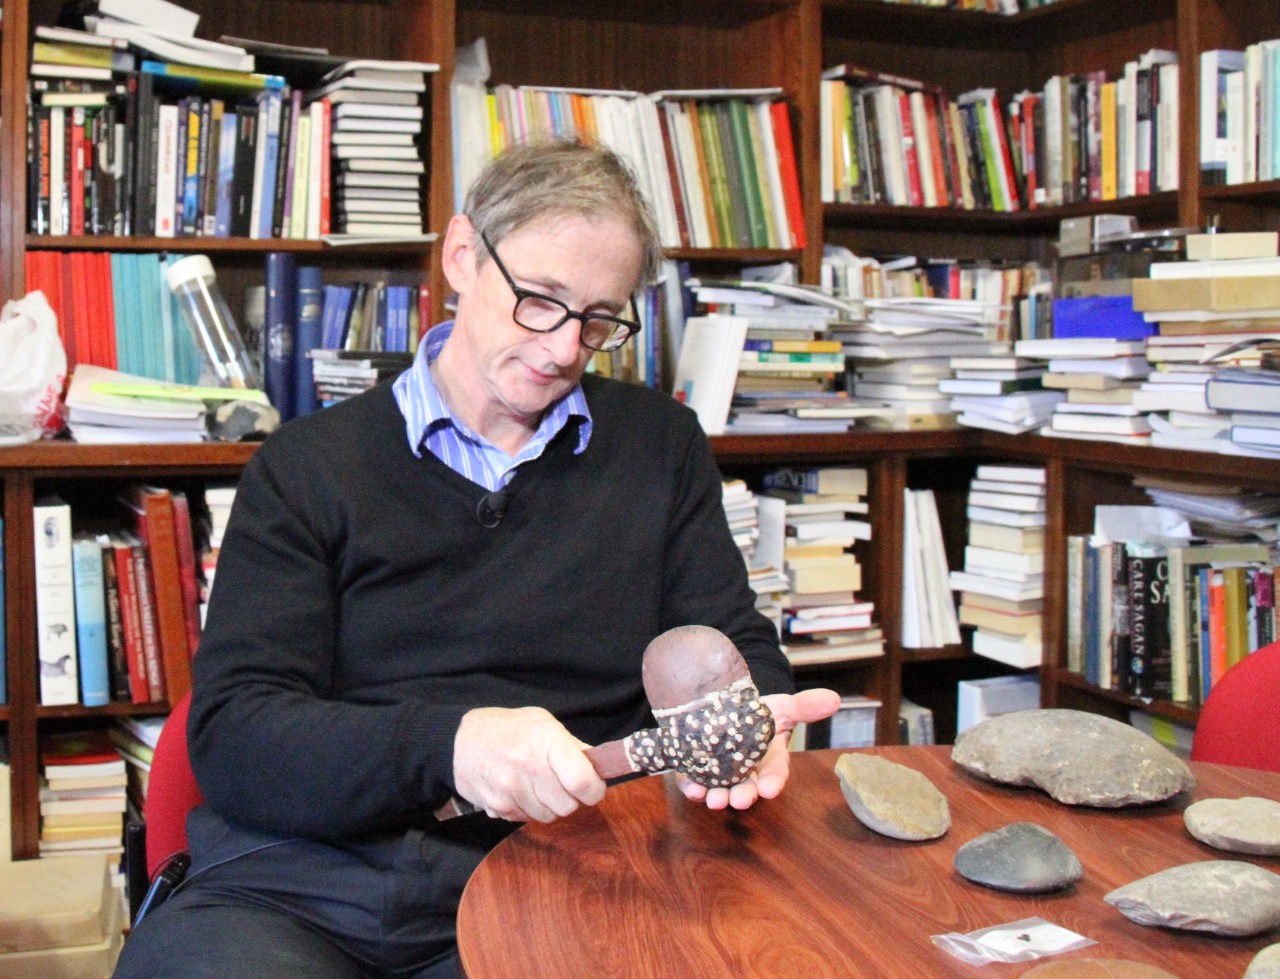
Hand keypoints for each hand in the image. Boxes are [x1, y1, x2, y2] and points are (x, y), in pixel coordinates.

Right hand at [452, 706, 606, 821]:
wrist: (460, 740)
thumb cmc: (509, 728)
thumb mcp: (544, 723)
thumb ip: (573, 746)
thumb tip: (600, 767)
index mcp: (546, 741)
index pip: (582, 781)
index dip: (594, 789)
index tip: (592, 786)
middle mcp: (528, 767)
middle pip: (568, 805)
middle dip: (570, 797)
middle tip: (560, 782)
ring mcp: (511, 789)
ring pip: (549, 816)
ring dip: (549, 805)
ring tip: (537, 784)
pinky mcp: (497, 806)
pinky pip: (527, 820)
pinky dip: (528, 810)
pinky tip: (520, 790)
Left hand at [676, 687, 840, 810]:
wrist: (728, 708)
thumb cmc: (758, 714)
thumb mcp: (782, 707)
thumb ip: (804, 706)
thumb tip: (834, 698)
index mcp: (769, 761)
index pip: (774, 774)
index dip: (773, 782)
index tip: (769, 789)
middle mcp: (747, 773)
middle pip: (747, 788)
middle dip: (743, 795)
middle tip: (738, 800)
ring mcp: (722, 775)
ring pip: (721, 791)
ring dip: (717, 798)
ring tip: (713, 800)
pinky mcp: (699, 771)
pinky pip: (695, 783)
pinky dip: (692, 788)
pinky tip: (691, 788)